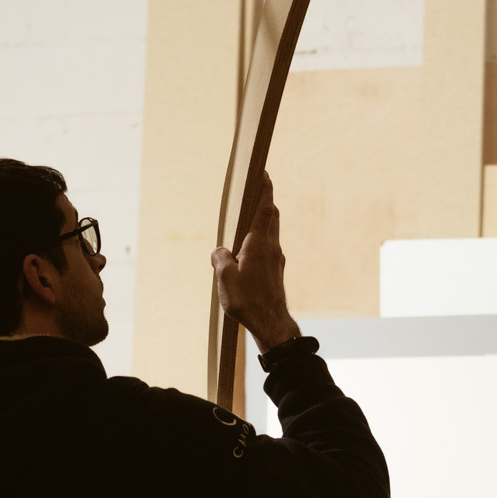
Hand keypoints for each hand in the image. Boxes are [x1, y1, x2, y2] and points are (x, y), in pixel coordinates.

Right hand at [210, 173, 300, 354]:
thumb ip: (221, 259)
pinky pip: (269, 246)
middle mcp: (272, 248)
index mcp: (259, 244)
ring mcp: (276, 260)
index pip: (264, 209)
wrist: (271, 324)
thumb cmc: (248, 302)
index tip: (263, 173)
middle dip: (265, 200)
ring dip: (264, 219)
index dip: (264, 189)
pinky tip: (250, 248)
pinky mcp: (276, 271)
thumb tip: (220, 251)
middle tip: (257, 188)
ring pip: (272, 231)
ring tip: (250, 216)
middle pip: (272, 216)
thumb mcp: (226, 280)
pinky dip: (262, 238)